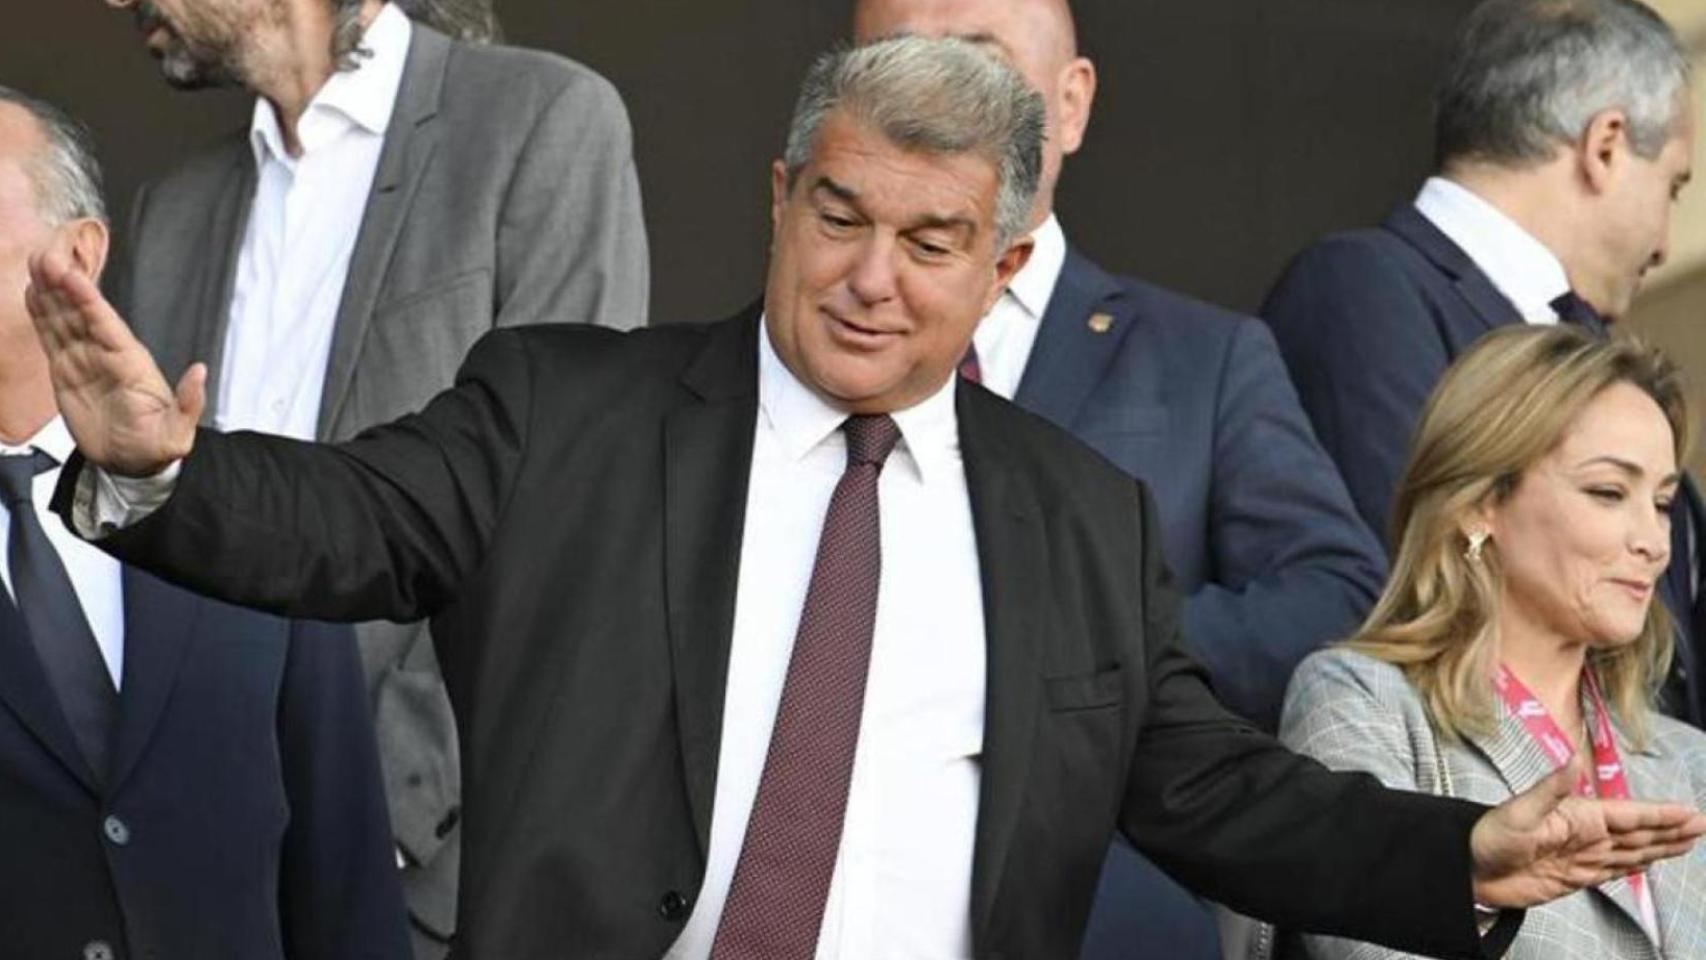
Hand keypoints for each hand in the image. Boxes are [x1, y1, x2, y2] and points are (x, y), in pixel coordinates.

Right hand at [25, 249, 205, 476]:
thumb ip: (188, 404)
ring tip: (35, 262)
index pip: (106, 325)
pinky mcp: (66, 370)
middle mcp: (107, 354)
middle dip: (64, 285)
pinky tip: (32, 292)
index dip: (88, 301)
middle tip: (44, 256)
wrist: (133, 464)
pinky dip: (40, 315)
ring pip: (64, 319)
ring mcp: (85, 359)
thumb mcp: (177, 433)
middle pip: (81, 313)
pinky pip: (51, 337)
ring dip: (49, 292)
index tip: (71, 276)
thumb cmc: (157, 447)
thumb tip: (200, 371)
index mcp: (131, 364)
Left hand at [1471, 763, 1705, 907]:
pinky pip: (1614, 871)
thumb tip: (1574, 759)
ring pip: (1632, 851)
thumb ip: (1551, 788)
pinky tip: (1651, 861)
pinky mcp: (1575, 877)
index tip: (1690, 813)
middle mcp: (1586, 834)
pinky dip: (1636, 867)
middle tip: (1702, 825)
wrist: (1468, 869)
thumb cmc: (1489, 835)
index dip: (1661, 815)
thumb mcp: (1519, 810)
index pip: (1629, 815)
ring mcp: (1582, 856)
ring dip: (1660, 846)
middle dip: (1670, 829)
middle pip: (1638, 832)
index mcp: (1578, 816)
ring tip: (1689, 841)